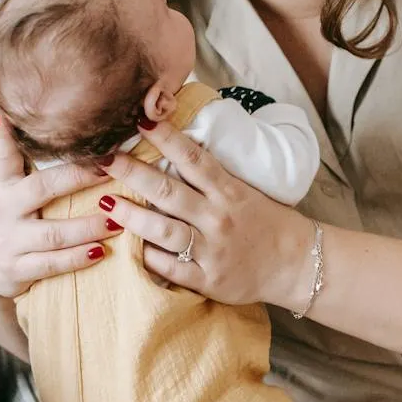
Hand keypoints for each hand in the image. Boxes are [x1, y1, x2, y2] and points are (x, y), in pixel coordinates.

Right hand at [0, 114, 114, 298]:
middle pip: (42, 188)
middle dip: (78, 177)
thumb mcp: (0, 185)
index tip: (15, 114)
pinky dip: (78, 258)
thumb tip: (21, 115)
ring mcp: (9, 242)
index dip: (9, 134)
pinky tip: (101, 251)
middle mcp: (2, 210)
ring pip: (54, 233)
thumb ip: (15, 158)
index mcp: (0, 184)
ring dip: (89, 226)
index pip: (4, 154)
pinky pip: (53, 264)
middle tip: (111, 167)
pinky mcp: (17, 270)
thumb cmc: (1, 217)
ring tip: (118, 219)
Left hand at [94, 119, 315, 308]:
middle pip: (169, 192)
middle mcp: (218, 218)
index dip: (166, 138)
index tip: (140, 121)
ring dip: (131, 216)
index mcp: (228, 191)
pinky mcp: (208, 280)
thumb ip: (209, 174)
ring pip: (164, 230)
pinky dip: (147, 258)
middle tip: (104, 157)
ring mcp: (212, 250)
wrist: (297, 264)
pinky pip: (171, 268)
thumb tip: (173, 144)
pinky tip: (126, 247)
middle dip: (133, 173)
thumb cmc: (265, 221)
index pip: (193, 158)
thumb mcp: (243, 189)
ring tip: (105, 203)